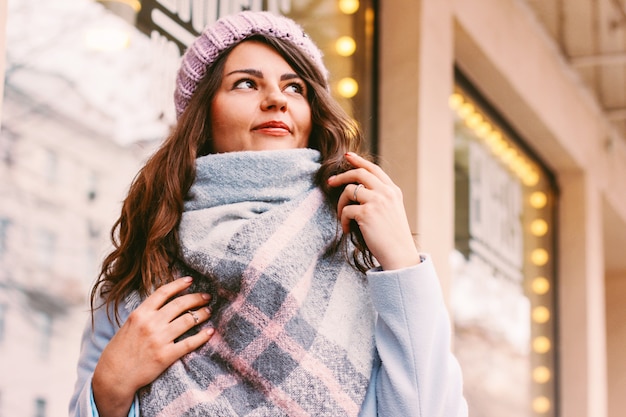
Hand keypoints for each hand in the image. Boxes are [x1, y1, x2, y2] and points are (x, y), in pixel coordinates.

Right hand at [92, 277, 213, 416]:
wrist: (113, 377)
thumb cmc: (119, 351)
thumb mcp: (128, 325)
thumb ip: (145, 314)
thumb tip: (164, 304)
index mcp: (140, 314)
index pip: (163, 293)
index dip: (178, 284)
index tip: (190, 280)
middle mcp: (150, 323)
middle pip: (180, 304)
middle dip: (196, 298)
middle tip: (207, 296)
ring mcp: (159, 339)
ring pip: (188, 320)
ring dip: (202, 314)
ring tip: (209, 311)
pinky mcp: (166, 356)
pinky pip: (189, 343)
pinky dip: (202, 336)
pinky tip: (210, 331)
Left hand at [327, 152, 420, 270]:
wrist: (400, 255)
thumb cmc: (392, 238)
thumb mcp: (392, 212)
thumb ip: (380, 198)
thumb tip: (357, 188)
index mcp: (393, 191)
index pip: (374, 169)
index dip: (359, 161)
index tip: (347, 156)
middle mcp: (386, 192)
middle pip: (359, 173)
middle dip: (342, 175)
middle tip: (330, 182)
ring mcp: (377, 201)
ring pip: (349, 190)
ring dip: (340, 203)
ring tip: (342, 216)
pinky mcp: (367, 213)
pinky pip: (345, 210)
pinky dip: (342, 220)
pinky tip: (346, 229)